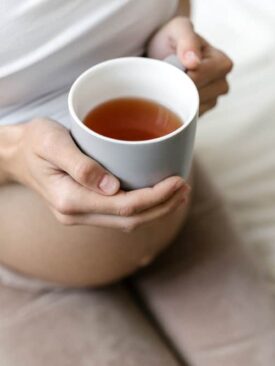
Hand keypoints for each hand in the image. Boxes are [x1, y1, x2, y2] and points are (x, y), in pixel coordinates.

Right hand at [7, 119, 189, 231]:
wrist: (16, 155)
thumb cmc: (34, 142)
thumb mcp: (52, 143)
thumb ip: (80, 166)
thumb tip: (112, 187)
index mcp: (69, 199)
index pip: (124, 206)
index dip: (156, 198)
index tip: (179, 181)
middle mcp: (76, 214)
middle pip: (130, 220)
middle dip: (162, 207)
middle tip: (184, 189)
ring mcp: (79, 215)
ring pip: (126, 221)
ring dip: (154, 210)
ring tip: (177, 194)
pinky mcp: (83, 209)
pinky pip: (117, 215)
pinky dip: (140, 208)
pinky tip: (153, 196)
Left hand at [147, 17, 232, 114]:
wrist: (163, 54)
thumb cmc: (173, 40)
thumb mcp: (178, 30)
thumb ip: (187, 41)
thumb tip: (194, 62)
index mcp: (222, 63)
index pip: (198, 78)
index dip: (180, 75)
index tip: (171, 66)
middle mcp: (222, 83)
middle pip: (196, 95)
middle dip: (178, 87)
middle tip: (169, 75)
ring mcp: (212, 100)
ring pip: (192, 108)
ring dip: (177, 98)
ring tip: (172, 82)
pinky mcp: (201, 112)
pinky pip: (188, 117)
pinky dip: (178, 107)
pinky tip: (174, 94)